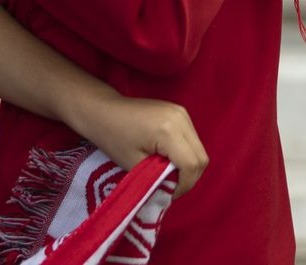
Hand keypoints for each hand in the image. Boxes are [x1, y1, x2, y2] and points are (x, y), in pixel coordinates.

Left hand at [69, 92, 207, 199]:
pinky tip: (168, 160)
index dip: (184, 185)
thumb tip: (171, 190)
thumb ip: (157, 178)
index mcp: (169, 131)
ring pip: (199, 149)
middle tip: (170, 188)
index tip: (168, 195)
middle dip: (189, 178)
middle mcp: (182, 119)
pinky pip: (192, 139)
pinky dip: (185, 154)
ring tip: (168, 175)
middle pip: (201, 158)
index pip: (192, 164)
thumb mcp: (133, 164)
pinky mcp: (181, 113)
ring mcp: (183, 114)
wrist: (104, 110)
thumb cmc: (112, 138)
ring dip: (188, 166)